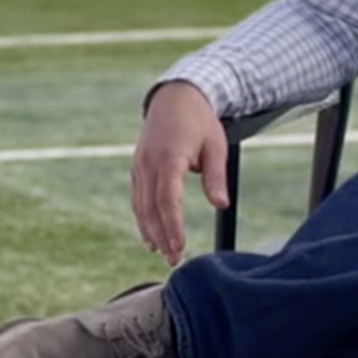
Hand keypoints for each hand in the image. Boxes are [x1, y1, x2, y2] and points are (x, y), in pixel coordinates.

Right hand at [130, 81, 229, 266]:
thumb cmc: (200, 122)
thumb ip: (216, 177)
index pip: (168, 199)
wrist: (174, 97)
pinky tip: (151, 235)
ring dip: (150, 231)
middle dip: (162, 236)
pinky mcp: (136, 167)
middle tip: (174, 260)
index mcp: (169, 157)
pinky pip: (137, 198)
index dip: (173, 225)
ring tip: (162, 253)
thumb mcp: (216, 146)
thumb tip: (221, 205)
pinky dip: (142, 218)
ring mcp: (139, 165)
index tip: (179, 246)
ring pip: (140, 205)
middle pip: (151, 208)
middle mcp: (149, 163)